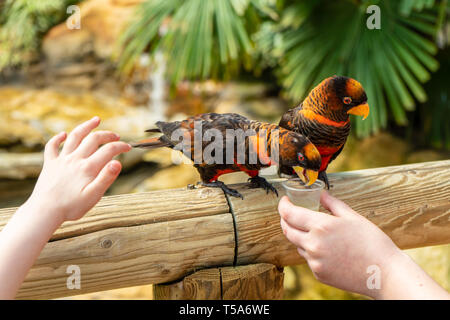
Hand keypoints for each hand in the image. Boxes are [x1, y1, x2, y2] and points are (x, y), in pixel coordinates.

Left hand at [29, 116, 130, 222]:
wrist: (44, 211)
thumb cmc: (71, 207)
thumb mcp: (94, 196)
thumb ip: (106, 178)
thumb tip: (118, 163)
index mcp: (88, 167)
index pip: (109, 150)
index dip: (120, 146)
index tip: (128, 148)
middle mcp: (75, 159)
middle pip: (93, 139)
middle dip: (107, 135)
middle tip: (116, 136)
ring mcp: (61, 160)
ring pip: (74, 137)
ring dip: (86, 127)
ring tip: (96, 120)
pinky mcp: (49, 164)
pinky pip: (52, 147)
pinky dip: (57, 138)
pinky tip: (63, 134)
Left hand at [278, 192, 401, 297]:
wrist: (384, 273)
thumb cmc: (372, 242)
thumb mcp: (352, 217)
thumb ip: (332, 204)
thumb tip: (320, 194)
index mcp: (321, 226)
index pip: (289, 214)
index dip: (283, 206)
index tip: (284, 201)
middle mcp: (313, 244)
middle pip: (287, 230)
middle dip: (285, 220)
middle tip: (291, 214)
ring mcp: (315, 261)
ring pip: (298, 245)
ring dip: (301, 236)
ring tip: (320, 233)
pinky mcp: (319, 274)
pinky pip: (309, 259)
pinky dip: (312, 251)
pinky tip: (330, 250)